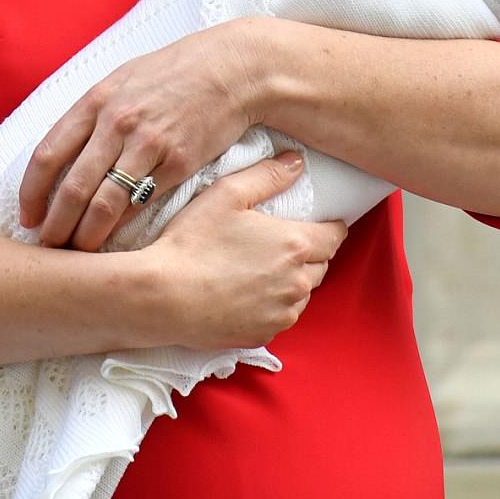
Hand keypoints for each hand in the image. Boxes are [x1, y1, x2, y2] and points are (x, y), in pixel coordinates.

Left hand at [19, 20, 260, 251]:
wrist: (229, 70)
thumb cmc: (171, 74)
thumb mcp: (121, 80)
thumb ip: (90, 113)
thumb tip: (60, 152)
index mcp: (96, 101)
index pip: (47, 155)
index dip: (31, 193)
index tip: (27, 217)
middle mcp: (117, 123)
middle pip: (72, 187)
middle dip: (55, 225)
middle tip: (48, 246)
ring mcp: (148, 145)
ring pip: (105, 203)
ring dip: (85, 235)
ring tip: (76, 253)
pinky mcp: (178, 164)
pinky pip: (141, 204)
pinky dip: (121, 227)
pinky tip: (113, 241)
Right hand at [147, 152, 347, 348]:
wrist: (163, 296)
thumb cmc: (194, 241)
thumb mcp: (228, 193)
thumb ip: (268, 175)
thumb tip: (298, 162)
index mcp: (295, 244)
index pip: (336, 234)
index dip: (329, 225)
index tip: (316, 221)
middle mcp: (298, 283)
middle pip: (321, 264)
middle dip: (308, 252)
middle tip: (278, 242)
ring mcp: (283, 313)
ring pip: (302, 293)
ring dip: (291, 280)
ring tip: (260, 268)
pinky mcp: (264, 335)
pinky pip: (280, 316)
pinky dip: (272, 304)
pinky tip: (246, 292)